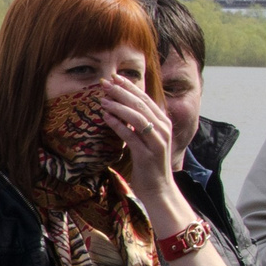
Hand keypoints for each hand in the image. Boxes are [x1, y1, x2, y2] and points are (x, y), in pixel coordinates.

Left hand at [98, 75, 179, 205]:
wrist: (158, 188)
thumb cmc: (148, 163)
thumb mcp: (145, 138)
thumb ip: (138, 123)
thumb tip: (120, 105)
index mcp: (163, 122)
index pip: (145, 99)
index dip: (129, 87)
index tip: (114, 77)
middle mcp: (163, 129)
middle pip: (140, 104)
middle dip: (121, 92)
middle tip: (104, 83)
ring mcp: (157, 141)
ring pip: (137, 117)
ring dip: (118, 106)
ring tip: (102, 100)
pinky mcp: (147, 154)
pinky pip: (130, 135)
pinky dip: (117, 124)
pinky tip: (105, 117)